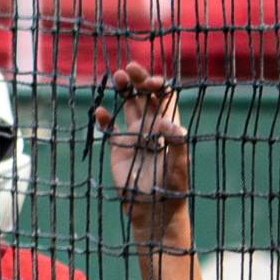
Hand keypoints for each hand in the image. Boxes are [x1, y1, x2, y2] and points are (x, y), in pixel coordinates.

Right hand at [92, 62, 189, 230]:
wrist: (154, 210)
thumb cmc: (172, 189)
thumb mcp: (178, 165)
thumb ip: (176, 143)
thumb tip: (165, 121)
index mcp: (168, 126)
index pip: (164, 96)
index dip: (157, 84)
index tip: (149, 83)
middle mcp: (151, 127)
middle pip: (144, 95)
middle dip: (138, 80)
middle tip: (128, 69)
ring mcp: (134, 136)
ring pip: (128, 106)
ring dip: (123, 91)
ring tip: (117, 77)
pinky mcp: (118, 149)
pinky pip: (110, 129)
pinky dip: (104, 119)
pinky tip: (100, 111)